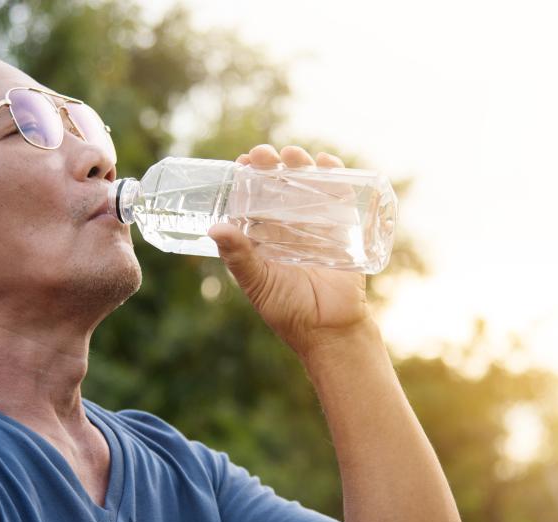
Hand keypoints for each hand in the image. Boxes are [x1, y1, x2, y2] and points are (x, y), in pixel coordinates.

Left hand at [208, 144, 375, 357]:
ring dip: (300, 166)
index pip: (251, 200)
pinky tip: (326, 162)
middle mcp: (287, 227)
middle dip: (271, 166)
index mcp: (262, 237)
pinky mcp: (342, 229)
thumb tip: (215, 228)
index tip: (242, 162)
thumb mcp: (258, 283)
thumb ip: (239, 257)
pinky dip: (335, 176)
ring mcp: (315, 226)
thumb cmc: (288, 310)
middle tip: (264, 154)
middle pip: (278, 186)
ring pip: (306, 186)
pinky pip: (339, 197)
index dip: (246, 179)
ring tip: (293, 155)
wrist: (330, 330)